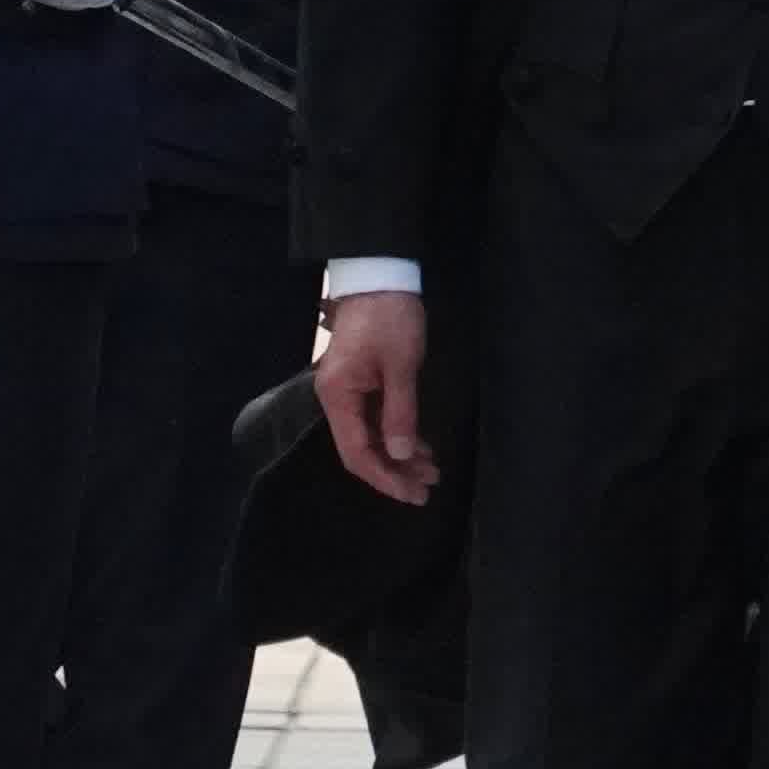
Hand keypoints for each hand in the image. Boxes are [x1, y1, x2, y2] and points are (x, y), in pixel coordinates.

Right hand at [316, 285, 435, 500]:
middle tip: (429, 487)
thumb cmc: (390, 316)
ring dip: (399, 456)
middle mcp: (337, 399)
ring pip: (371, 437)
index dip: (384, 478)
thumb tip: (399, 455)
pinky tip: (420, 446)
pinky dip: (398, 435)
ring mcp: (348, 392)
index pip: (356, 453)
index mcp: (338, 396)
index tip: (412, 493)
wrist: (380, 274)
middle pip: (362, 450)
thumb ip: (400, 413)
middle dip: (395, 472)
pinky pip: (376, 420)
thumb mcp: (401, 366)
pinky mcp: (361, 383)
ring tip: (431, 470)